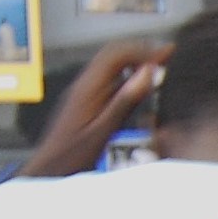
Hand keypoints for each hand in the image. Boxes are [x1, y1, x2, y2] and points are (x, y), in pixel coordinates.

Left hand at [21, 39, 169, 179]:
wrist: (49, 169)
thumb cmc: (73, 156)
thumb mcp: (104, 130)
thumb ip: (126, 101)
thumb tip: (148, 73)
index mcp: (88, 87)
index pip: (118, 53)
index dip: (144, 49)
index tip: (167, 52)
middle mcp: (84, 84)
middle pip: (114, 53)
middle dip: (141, 51)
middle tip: (166, 56)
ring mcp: (84, 91)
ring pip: (111, 64)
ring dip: (135, 61)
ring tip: (158, 66)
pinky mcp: (85, 100)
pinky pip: (108, 78)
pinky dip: (128, 76)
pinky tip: (140, 86)